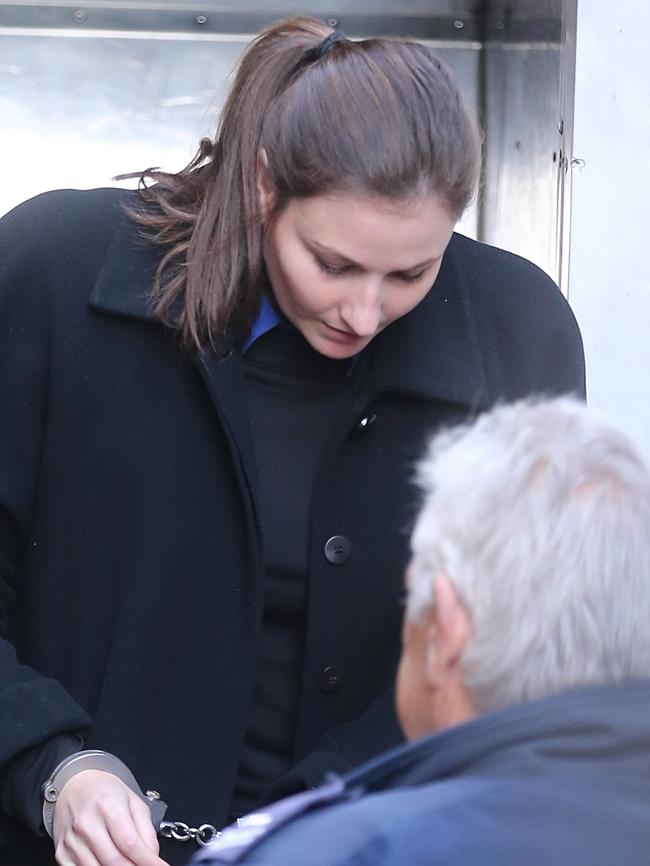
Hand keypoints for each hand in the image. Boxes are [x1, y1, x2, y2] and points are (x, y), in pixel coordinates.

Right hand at [52, 769, 169, 865]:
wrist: (73, 785)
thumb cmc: (105, 792)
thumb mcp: (133, 801)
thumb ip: (146, 830)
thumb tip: (153, 855)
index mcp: (108, 806)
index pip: (130, 843)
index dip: (148, 861)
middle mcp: (87, 824)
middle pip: (114, 862)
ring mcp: (72, 841)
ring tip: (129, 865)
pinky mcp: (61, 853)